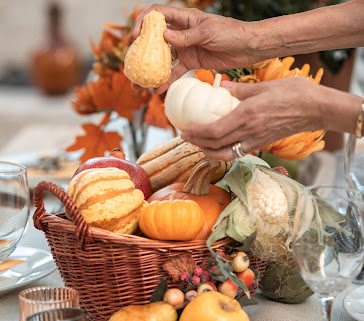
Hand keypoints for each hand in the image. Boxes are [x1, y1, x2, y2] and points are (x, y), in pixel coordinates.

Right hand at [132, 4, 253, 93]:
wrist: (248, 48)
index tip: (135, 37)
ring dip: (151, 71)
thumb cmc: (231, 33)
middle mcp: (181, 32)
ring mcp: (185, 48)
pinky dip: (167, 81)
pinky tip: (157, 90)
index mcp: (184, 18)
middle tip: (131, 66)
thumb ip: (186, 36)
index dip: (144, 23)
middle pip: (156, 40)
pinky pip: (176, 72)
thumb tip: (164, 36)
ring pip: (163, 59)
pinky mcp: (192, 62)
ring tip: (139, 84)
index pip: (158, 15)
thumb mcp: (208, 32)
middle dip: (142, 52)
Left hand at [181, 77, 323, 160]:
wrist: (317, 109)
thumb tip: (221, 86)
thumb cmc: (294, 93)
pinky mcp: (263, 144)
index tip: (185, 130)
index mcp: (248, 115)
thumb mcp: (264, 85)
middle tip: (184, 137)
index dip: (197, 133)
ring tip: (198, 143)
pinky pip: (238, 152)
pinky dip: (224, 152)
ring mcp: (257, 140)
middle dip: (197, 143)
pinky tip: (218, 145)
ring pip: (226, 153)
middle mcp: (250, 132)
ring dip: (209, 151)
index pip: (215, 130)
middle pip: (217, 145)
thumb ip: (239, 89)